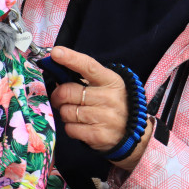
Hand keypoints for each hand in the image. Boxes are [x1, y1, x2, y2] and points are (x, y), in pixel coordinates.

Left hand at [47, 47, 151, 169]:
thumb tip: (57, 73)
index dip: (70, 58)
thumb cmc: (113, 104)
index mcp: (111, 81)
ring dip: (65, 112)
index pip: (88, 66)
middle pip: (68, 92)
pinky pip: (70, 128)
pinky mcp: (99, 135)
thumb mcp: (106, 86)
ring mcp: (105, 117)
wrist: (132, 134)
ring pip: (66, 111)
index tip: (56, 52)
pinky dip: (70, 127)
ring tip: (76, 113)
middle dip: (58, 95)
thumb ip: (84, 79)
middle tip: (60, 98)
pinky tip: (81, 126)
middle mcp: (109, 98)